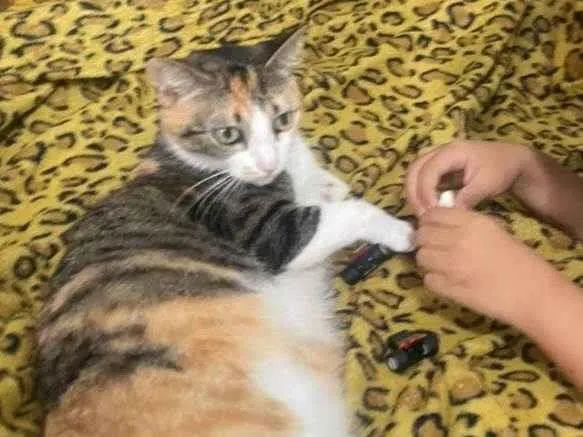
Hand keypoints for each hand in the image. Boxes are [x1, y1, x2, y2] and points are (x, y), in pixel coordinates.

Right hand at [407, 141, 532, 215]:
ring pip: (414, 173)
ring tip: (423, 213)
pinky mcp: (439, 169)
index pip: (428, 170)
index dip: (426, 192)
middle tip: (422, 215)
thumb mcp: (487, 185)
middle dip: (413, 193)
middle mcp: (440, 152)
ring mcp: (438, 159)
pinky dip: (421, 194)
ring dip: (414, 194)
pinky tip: (429, 209)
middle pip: (413, 169)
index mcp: (452, 151)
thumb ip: (467, 198)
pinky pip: (422, 179)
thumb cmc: (501, 169)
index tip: (433, 211)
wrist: (512, 161)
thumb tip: (447, 213)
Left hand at [415, 208, 563, 327]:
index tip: (433, 229)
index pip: (432, 214)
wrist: (535, 294)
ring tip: (442, 266)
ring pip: (421, 257)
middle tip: (435, 249)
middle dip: (425, 242)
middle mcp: (458, 240)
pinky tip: (448, 282)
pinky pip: (428, 280)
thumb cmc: (520, 261)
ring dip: (428, 261)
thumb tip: (439, 224)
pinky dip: (435, 281)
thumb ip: (466, 225)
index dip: (428, 222)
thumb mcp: (494, 230)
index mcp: (471, 223)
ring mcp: (451, 265)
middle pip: (421, 235)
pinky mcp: (449, 288)